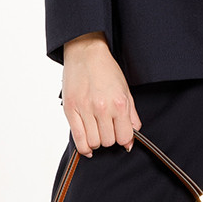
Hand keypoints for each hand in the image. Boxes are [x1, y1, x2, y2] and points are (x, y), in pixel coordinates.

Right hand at [60, 32, 141, 156]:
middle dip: (110, 138)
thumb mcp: (126, 91)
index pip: (124, 137)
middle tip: (108, 128)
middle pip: (108, 141)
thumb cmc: (107, 70)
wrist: (86, 53)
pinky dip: (84, 148)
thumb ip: (131, 117)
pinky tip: (88, 147)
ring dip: (97, 141)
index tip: (121, 133)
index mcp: (119, 103)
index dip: (124, 138)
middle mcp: (102, 108)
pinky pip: (78, 139)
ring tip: (97, 131)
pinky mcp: (70, 110)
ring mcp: (85, 109)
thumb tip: (130, 141)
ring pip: (94, 143)